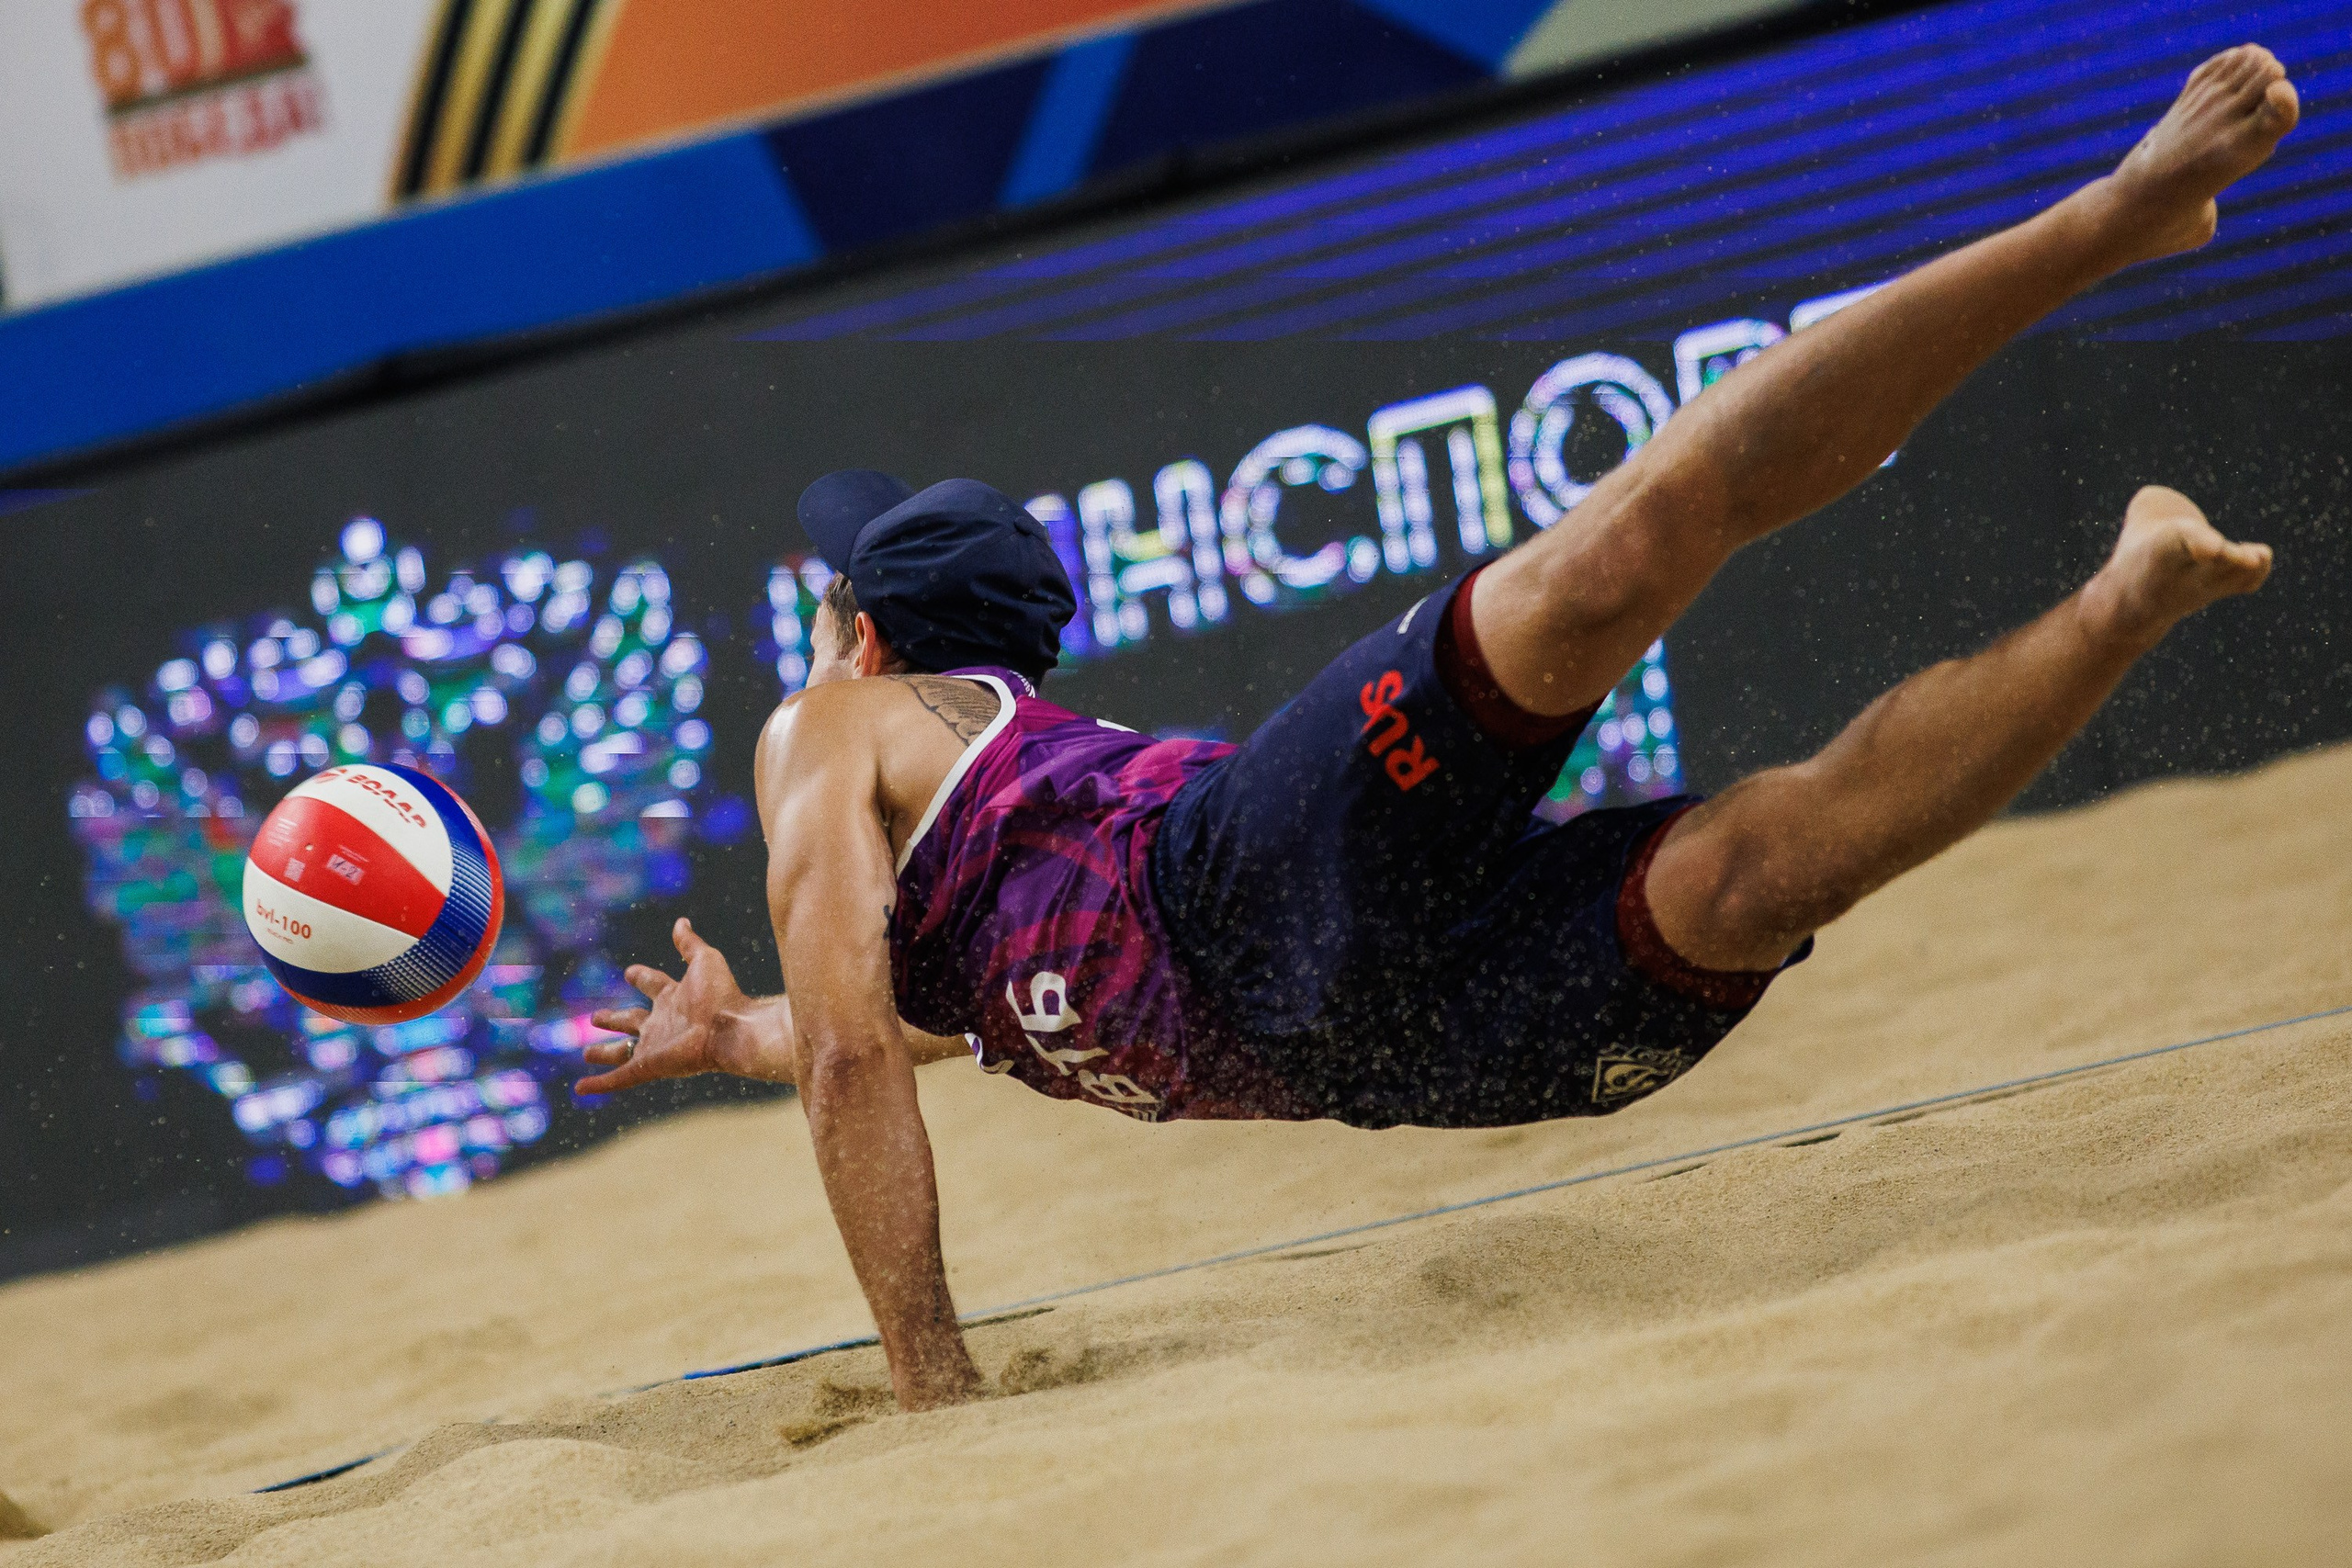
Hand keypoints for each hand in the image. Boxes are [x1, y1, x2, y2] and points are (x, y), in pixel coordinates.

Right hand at [577, 918, 751, 1094]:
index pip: (653, 985)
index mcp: (674, 997)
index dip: (641, 977)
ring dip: (605, 1053)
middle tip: (596, 1017)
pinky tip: (581, 1088)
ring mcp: (655, 1046)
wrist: (730, 1029)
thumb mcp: (704, 960)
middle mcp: (663, 1023)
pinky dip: (599, 1083)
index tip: (630, 973)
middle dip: (615, 1019)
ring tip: (587, 1053)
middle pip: (633, 1021)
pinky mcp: (650, 1066)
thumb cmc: (721, 994)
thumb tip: (681, 921)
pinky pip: (619, 1078)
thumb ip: (689, 943)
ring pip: (623, 1052)